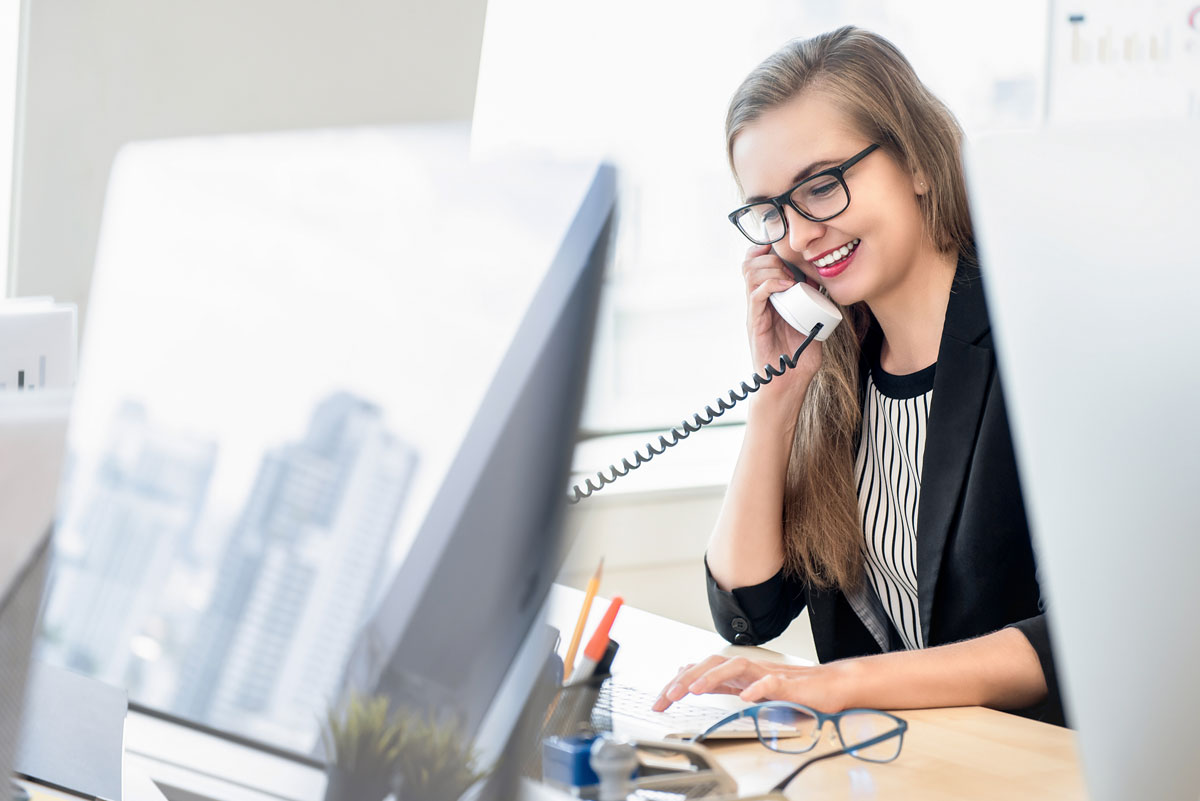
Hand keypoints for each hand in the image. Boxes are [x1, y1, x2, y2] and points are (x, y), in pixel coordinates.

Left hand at [651, 654, 847, 712]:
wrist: (831, 686)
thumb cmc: (792, 688)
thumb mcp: (749, 688)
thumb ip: (724, 684)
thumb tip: (694, 682)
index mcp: (738, 674)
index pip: (702, 671)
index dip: (678, 683)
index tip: (659, 700)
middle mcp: (749, 669)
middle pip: (713, 663)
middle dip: (687, 678)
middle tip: (667, 697)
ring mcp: (768, 674)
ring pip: (737, 667)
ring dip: (713, 676)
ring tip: (696, 689)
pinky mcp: (789, 684)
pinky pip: (772, 683)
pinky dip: (758, 687)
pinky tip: (746, 697)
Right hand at [741, 244, 822, 407]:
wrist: (789, 383)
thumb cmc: (800, 357)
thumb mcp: (813, 323)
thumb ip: (814, 304)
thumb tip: (825, 284)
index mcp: (769, 298)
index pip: (758, 263)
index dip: (768, 249)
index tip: (788, 249)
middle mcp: (758, 302)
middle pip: (751, 262)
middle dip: (772, 255)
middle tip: (792, 267)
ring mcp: (755, 311)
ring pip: (751, 273)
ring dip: (772, 267)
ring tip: (790, 278)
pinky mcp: (754, 322)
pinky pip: (756, 294)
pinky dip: (772, 283)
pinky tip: (788, 286)